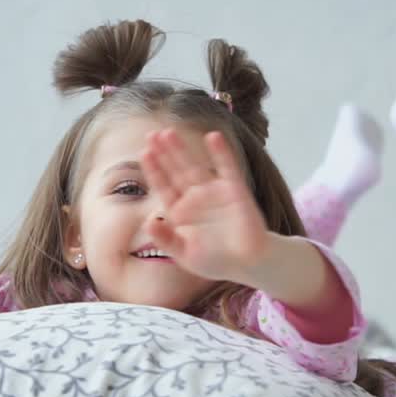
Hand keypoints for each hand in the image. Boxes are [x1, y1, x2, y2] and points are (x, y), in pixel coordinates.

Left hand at [139, 128, 271, 283]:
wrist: (250, 264)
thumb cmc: (216, 261)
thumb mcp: (185, 255)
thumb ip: (166, 239)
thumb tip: (148, 223)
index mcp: (180, 212)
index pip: (163, 186)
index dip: (154, 170)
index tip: (144, 153)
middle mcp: (195, 198)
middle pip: (176, 171)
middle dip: (164, 153)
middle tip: (152, 134)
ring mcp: (215, 192)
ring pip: (195, 165)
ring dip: (183, 149)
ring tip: (169, 132)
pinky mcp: (236, 190)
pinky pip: (227, 167)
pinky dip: (221, 152)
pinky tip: (212, 137)